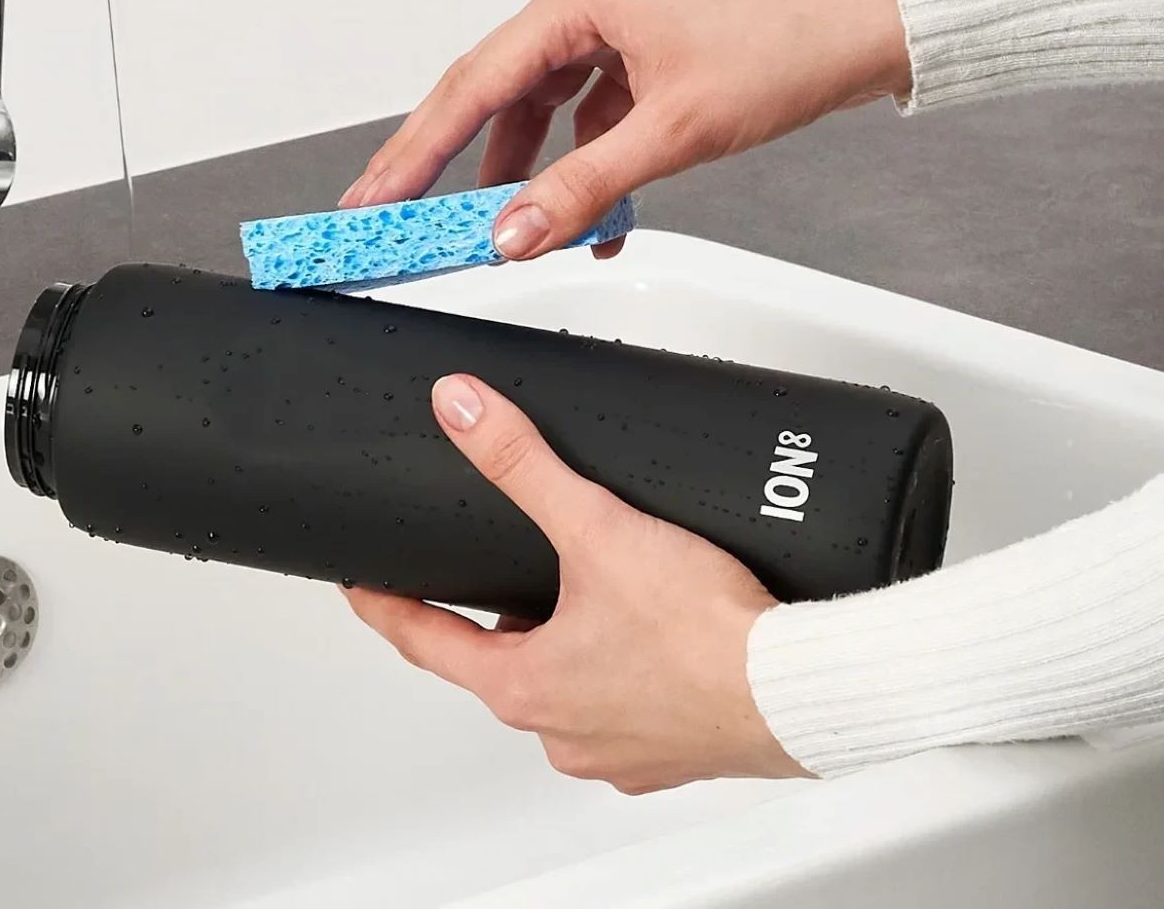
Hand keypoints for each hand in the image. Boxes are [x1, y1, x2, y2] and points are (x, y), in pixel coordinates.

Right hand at [341, 0, 908, 258]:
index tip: (375, 195)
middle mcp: (584, 0)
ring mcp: (612, 25)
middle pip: (494, 91)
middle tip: (393, 210)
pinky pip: (585, 114)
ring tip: (501, 228)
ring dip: (525, 170)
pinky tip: (587, 218)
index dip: (418, 148)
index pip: (474, 83)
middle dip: (449, 159)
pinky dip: (580, 164)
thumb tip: (513, 233)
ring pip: (539, 107)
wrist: (863, 31)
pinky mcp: (640, 53)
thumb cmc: (783, 51)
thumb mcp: (673, 134)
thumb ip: (584, 188)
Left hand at [345, 374, 810, 791]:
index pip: (425, 642)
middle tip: (485, 569)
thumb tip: (464, 412)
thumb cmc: (707, 635)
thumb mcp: (594, 527)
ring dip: (564, 639)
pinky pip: (626, 703)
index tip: (362, 587)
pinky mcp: (675, 748)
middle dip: (493, 615)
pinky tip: (648, 628)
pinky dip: (623, 664)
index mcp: (527, 691)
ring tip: (582, 586)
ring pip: (566, 686)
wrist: (801, 690)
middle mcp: (565, 733)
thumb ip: (522, 463)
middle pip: (499, 663)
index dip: (387, 605)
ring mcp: (622, 750)